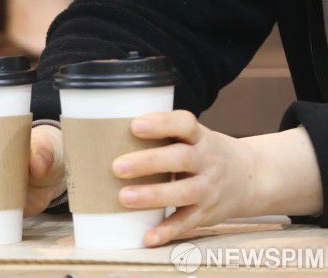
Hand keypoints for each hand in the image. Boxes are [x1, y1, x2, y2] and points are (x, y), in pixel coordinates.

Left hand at [113, 110, 255, 246]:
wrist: (252, 177)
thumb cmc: (204, 152)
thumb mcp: (193, 137)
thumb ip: (163, 135)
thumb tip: (108, 132)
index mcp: (200, 137)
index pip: (185, 124)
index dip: (161, 124)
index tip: (134, 125)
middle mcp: (207, 161)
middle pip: (180, 159)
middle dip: (148, 162)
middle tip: (117, 167)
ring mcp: (209, 188)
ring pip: (183, 192)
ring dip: (153, 195)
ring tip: (123, 197)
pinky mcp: (207, 213)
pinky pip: (186, 223)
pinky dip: (167, 231)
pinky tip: (147, 237)